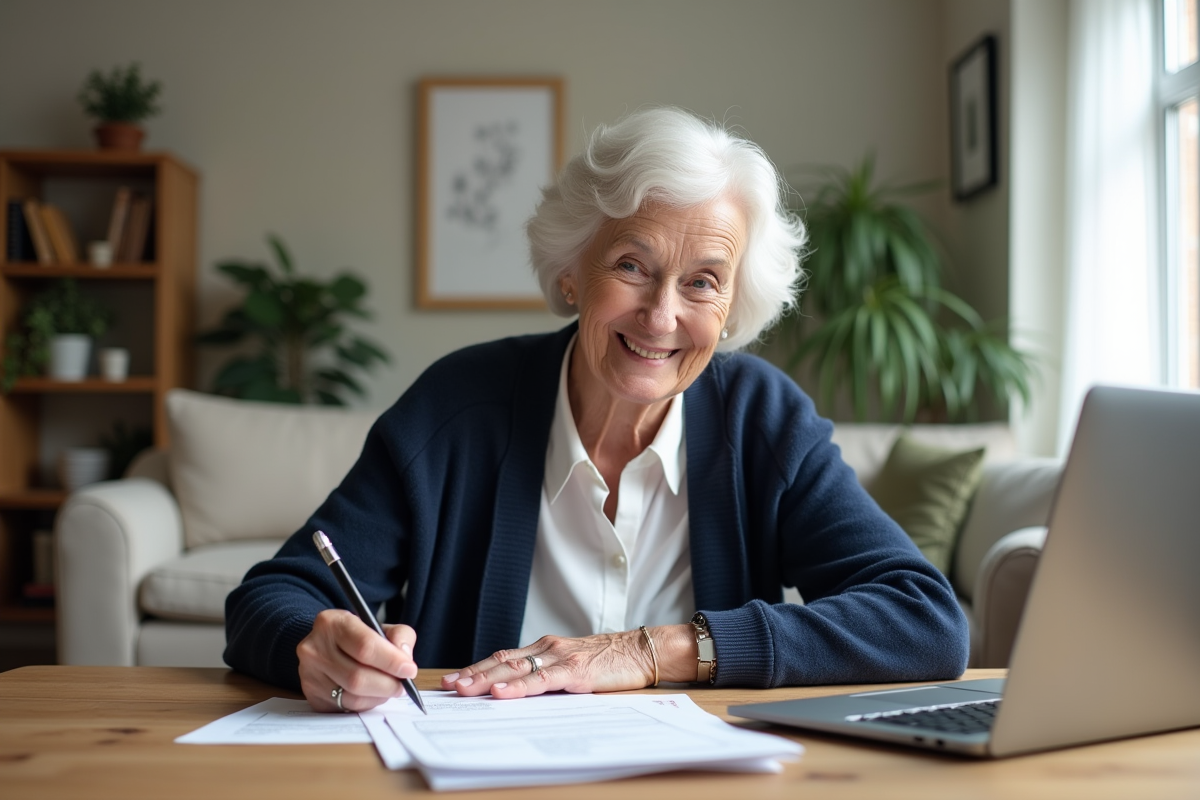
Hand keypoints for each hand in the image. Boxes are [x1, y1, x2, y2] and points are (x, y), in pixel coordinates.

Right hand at [297, 609, 417, 711]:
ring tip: (389, 688)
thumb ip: (400, 635)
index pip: (365, 646)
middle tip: (403, 686)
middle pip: (357, 676)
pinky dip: (366, 704)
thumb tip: (405, 658)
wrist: (326, 646)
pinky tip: (373, 694)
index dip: (391, 661)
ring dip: (378, 696)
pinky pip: (345, 708)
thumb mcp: (379, 625)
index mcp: (332, 623)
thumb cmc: (358, 636)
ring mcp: (309, 674)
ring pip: (352, 696)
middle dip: (387, 684)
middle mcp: (314, 648)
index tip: (409, 670)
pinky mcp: (311, 696)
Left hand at [440, 630, 657, 698]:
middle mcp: (548, 648)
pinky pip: (541, 679)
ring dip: (487, 679)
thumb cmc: (610, 661)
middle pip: (503, 660)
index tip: (455, 678)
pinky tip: (502, 692)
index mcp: (546, 648)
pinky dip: (519, 686)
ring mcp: (560, 657)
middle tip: (449, 686)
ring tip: (465, 689)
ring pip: (516, 668)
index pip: (504, 656)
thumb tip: (521, 693)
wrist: (641, 650)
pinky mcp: (575, 670)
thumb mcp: (573, 666)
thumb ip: (549, 675)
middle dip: (473, 673)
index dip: (478, 667)